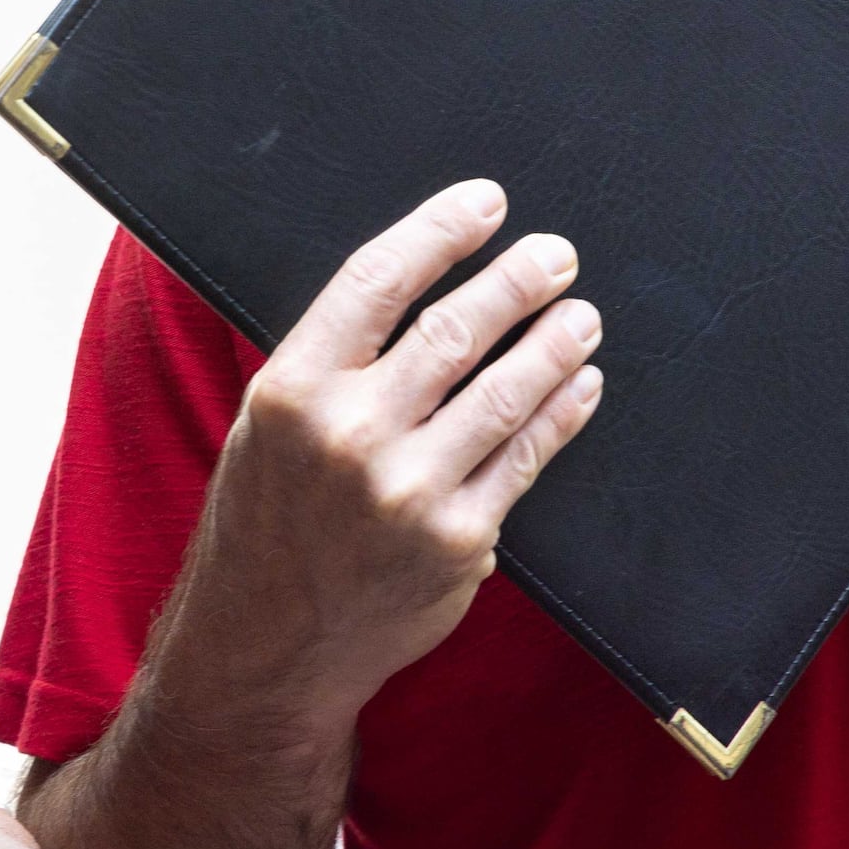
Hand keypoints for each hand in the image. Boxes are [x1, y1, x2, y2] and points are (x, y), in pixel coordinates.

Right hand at [185, 179, 603, 724]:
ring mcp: (407, 491)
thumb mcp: (268, 426)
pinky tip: (580, 387)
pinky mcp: (457, 541)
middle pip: (453, 330)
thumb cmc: (269, 521)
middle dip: (516, 281)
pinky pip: (525, 459)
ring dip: (553, 343)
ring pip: (503, 392)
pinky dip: (560, 414)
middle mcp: (348, 435)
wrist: (268, 645)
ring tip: (580, 315)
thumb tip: (425, 285)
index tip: (485, 203)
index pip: (378, 282)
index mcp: (291, 390)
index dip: (440, 232)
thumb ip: (334, 363)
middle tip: (555, 255)